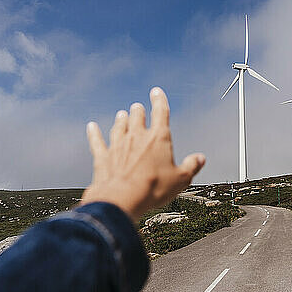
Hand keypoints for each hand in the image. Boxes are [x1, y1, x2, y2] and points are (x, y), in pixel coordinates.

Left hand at [81, 87, 205, 220]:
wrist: (122, 199)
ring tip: (121, 114)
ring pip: (119, 127)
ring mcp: (118, 145)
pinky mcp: (103, 157)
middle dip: (138, 111)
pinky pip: (97, 141)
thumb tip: (200, 158)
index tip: (156, 92)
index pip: (160, 112)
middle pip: (137, 117)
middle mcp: (137, 136)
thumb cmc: (153, 189)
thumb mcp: (180, 179)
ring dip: (121, 120)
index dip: (159, 100)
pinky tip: (91, 127)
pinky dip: (94, 133)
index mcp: (158, 138)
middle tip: (137, 106)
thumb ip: (191, 166)